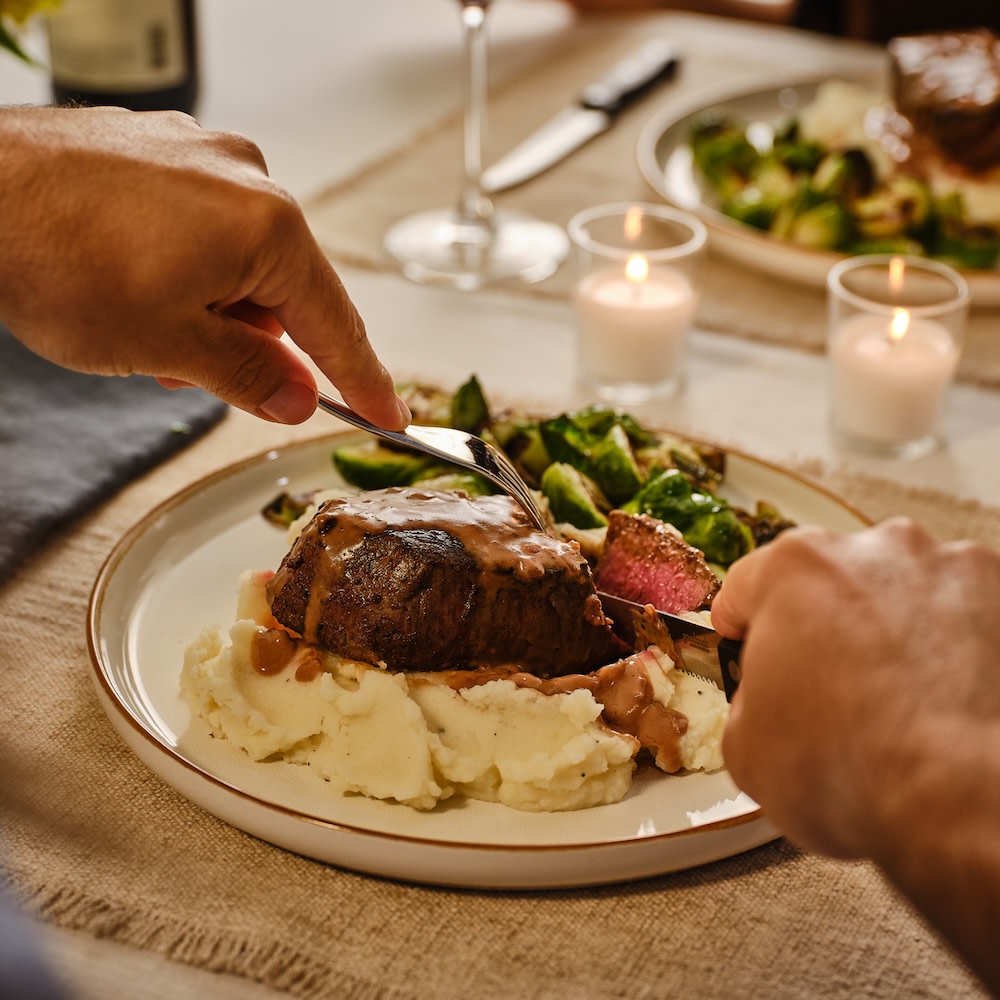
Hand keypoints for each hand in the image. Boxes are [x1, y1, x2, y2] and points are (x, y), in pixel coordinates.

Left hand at [0, 106, 408, 428]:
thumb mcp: (168, 345)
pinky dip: (181, 269)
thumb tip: (294, 398)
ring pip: (234, 260)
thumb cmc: (57, 256)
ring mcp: (199, 156)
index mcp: (267, 226)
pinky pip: (196, 226)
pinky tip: (134, 287)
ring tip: (145, 331)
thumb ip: (247, 376)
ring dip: (207, 308)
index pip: (335, 323)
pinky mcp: (156, 150)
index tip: (389, 411)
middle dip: (248, 341)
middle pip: (281, 289)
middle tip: (199, 373)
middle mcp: (246, 178)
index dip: (363, 378)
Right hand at [712, 517, 999, 860]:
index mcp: (794, 568)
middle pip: (830, 581)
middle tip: (828, 689)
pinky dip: (956, 647)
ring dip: (893, 630)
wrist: (961, 803)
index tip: (749, 646)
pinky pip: (968, 615)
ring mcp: (950, 568)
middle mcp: (873, 550)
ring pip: (902, 591)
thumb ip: (745, 700)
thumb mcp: (744, 748)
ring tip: (901, 699)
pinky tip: (948, 698)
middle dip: (825, 627)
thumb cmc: (853, 770)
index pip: (747, 584)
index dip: (743, 626)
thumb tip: (766, 702)